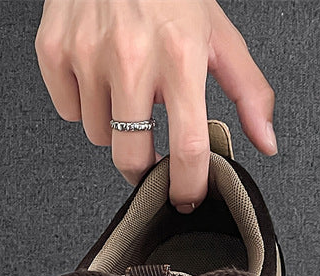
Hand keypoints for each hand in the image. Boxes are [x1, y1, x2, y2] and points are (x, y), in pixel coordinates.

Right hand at [35, 0, 276, 210]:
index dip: (187, 185)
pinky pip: (68, 110)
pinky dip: (84, 104)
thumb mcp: (219, 34)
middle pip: (131, 157)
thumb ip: (249, 92)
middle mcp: (132, 58)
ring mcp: (88, 54)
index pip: (187, 148)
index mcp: (180, 58)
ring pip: (98, 136)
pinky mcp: (54, 49)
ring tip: (128, 94)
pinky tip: (100, 78)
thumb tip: (265, 142)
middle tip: (152, 154)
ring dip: (115, 129)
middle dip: (144, 169)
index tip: (186, 198)